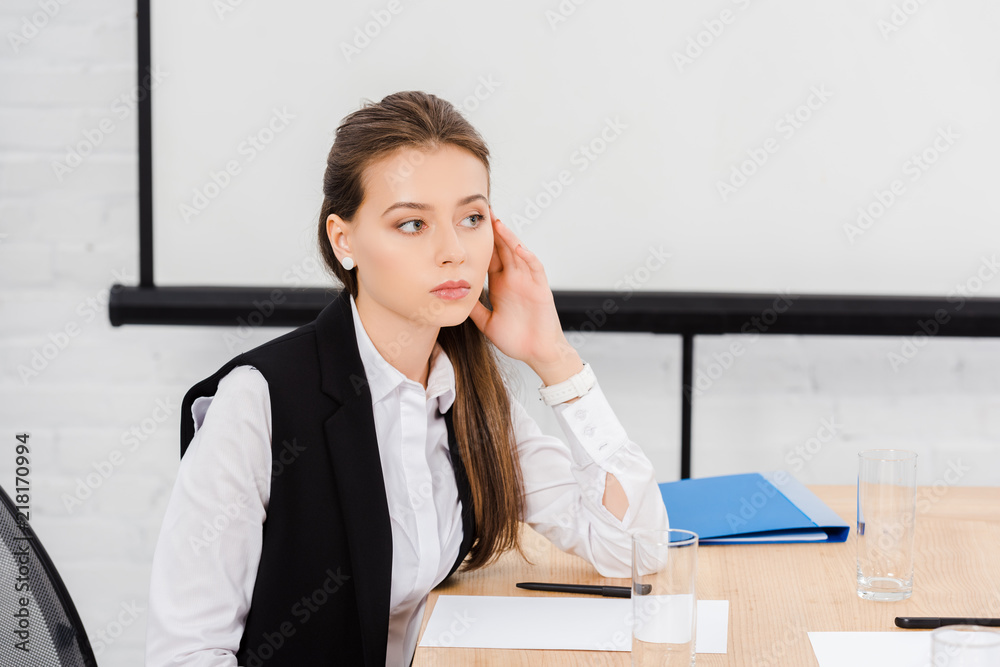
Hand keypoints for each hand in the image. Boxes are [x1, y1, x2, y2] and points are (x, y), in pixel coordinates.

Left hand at [468, 209, 581, 383]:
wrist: (538, 353)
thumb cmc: (517, 340)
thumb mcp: (487, 322)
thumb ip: (474, 309)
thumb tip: (454, 299)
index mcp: (500, 285)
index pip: (488, 257)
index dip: (479, 242)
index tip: (465, 226)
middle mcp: (514, 279)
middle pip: (502, 249)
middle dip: (492, 231)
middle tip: (480, 211)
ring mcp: (527, 281)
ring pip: (517, 253)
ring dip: (508, 237)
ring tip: (497, 221)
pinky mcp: (540, 288)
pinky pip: (534, 268)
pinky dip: (526, 256)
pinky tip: (517, 246)